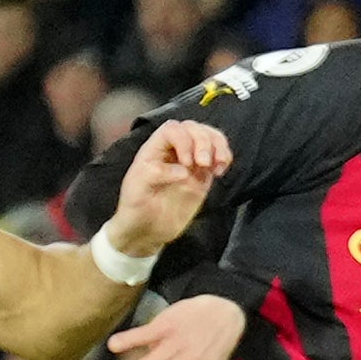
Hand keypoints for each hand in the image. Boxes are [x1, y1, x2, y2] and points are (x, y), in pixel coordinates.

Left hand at [106, 118, 230, 257]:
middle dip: (203, 142)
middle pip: (194, 129)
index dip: (183, 140)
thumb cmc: (136, 208)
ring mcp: (190, 162)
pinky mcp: (203, 176)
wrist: (146, 230)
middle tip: (204, 164)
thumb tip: (185, 171)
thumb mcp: (137, 189)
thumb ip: (156, 174)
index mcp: (154, 149)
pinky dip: (224, 158)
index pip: (172, 130)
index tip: (186, 163)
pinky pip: (217, 157)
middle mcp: (173, 151)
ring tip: (219, 163)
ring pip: (209, 138)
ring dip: (218, 145)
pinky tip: (221, 170)